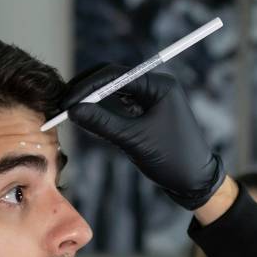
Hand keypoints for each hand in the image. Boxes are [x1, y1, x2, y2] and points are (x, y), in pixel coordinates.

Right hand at [62, 64, 225, 209]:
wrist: (195, 182)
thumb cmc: (172, 159)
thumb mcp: (134, 140)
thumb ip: (103, 123)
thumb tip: (72, 110)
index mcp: (159, 85)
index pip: (115, 75)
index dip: (87, 86)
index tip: (67, 102)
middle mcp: (155, 86)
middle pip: (112, 79)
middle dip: (86, 91)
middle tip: (62, 105)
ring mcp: (150, 99)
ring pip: (113, 92)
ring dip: (92, 101)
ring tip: (68, 112)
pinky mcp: (145, 113)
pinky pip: (118, 106)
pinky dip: (102, 112)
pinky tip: (86, 119)